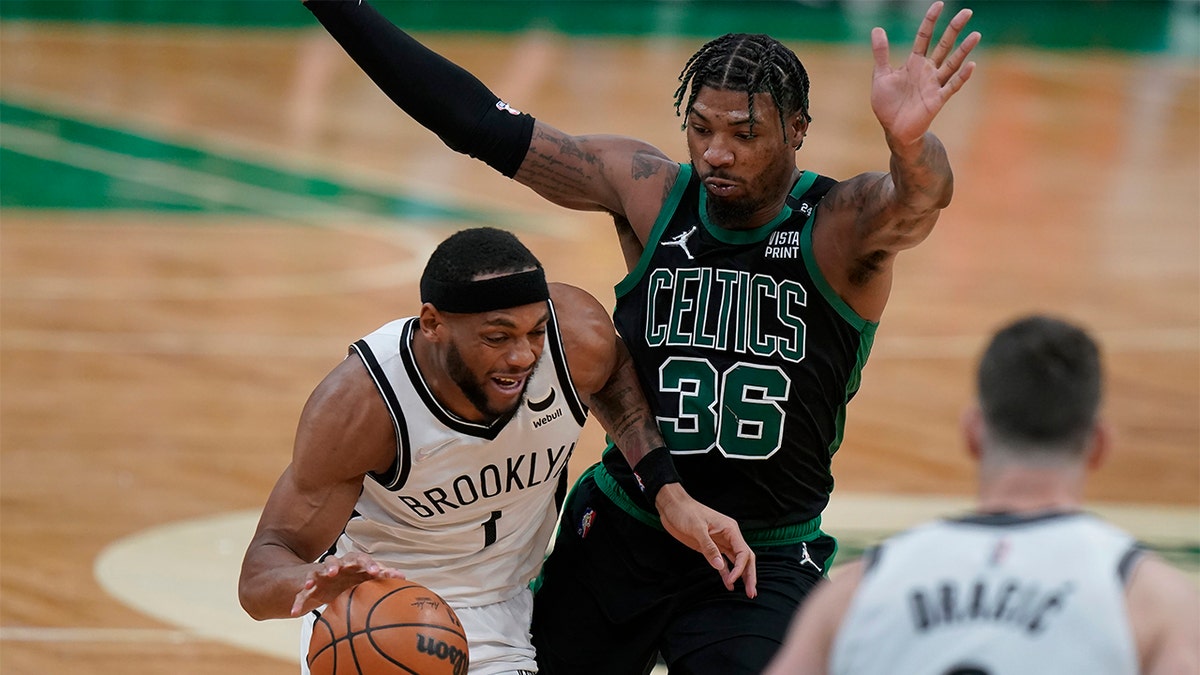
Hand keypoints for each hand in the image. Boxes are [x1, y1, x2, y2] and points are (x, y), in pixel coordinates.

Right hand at [290, 551, 405, 616]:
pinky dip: (299, 602)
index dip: (368, 564)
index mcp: (352, 564)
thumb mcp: (366, 578)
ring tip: (310, 584)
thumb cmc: (354, 578)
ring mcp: (322, 575)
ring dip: (313, 578)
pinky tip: (295, 612)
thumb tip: (403, 578)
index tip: (376, 572)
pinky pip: (302, 594)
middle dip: (334, 565)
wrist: (329, 579)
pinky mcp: (311, 586)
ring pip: (316, 572)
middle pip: (335, 561)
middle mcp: (336, 566)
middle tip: (334, 572)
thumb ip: (382, 576)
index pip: (360, 558)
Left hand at [655, 483, 757, 597]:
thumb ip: (708, 547)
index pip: (743, 552)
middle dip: (749, 575)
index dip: (741, 568)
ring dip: (741, 576)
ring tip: (746, 593)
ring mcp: (720, 542)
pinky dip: (727, 573)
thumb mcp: (696, 528)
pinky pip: (723, 562)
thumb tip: (720, 566)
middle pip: (745, 558)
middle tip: (751, 593)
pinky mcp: (711, 547)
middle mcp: (729, 536)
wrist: (672, 506)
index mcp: (730, 529)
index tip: (732, 580)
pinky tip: (729, 585)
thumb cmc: (685, 512)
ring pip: (737, 562)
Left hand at [870, 1, 980, 146]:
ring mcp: (934, 84)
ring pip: (952, 63)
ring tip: (976, 34)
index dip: (930, 21)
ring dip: (964, 49)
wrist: (893, 130)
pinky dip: (962, 76)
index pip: (924, 36)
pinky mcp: (938, 99)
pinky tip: (971, 65)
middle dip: (954, 29)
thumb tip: (877, 29)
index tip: (939, 4)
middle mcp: (927, 70)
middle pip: (944, 45)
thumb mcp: (881, 76)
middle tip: (967, 12)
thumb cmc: (887, 104)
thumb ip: (881, 53)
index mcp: (914, 63)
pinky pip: (952, 86)